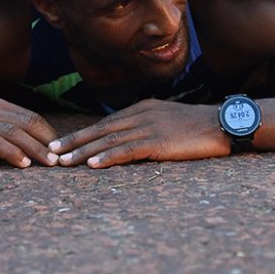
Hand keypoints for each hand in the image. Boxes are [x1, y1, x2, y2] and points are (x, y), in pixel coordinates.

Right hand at [0, 98, 58, 167]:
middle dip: (48, 142)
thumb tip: (32, 147)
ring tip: (49, 164)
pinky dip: (12, 153)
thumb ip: (5, 131)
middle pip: (29, 123)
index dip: (49, 134)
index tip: (61, 152)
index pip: (33, 118)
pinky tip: (23, 164)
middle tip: (62, 160)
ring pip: (16, 133)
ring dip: (36, 149)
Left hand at [49, 99, 230, 167]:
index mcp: (142, 108)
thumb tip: (131, 139)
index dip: (82, 134)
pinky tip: (92, 165)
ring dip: (84, 152)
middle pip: (100, 130)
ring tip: (64, 162)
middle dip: (74, 142)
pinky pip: (127, 151)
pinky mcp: (158, 143)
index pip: (105, 123)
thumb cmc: (199, 125)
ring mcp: (148, 128)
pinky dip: (107, 158)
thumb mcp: (168, 119)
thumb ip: (148, 125)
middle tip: (51, 153)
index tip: (62, 143)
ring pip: (108, 141)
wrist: (223, 123)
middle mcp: (140, 115)